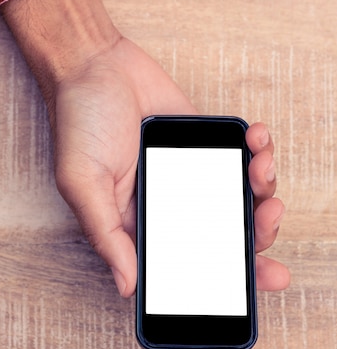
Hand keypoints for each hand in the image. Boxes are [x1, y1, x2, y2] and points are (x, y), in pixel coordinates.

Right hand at [52, 37, 289, 296]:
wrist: (94, 62)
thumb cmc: (78, 121)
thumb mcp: (82, 183)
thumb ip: (106, 234)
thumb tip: (128, 286)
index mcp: (136, 222)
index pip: (185, 262)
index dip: (224, 275)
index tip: (257, 277)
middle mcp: (166, 203)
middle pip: (222, 233)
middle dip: (257, 233)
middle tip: (270, 216)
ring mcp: (187, 172)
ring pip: (239, 195)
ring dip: (262, 186)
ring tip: (259, 165)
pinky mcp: (201, 143)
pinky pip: (239, 155)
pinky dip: (258, 149)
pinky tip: (255, 138)